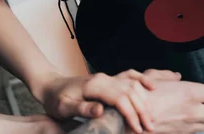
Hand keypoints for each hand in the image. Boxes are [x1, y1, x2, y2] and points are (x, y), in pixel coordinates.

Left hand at [39, 70, 155, 132]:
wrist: (50, 86)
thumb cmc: (55, 100)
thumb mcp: (63, 108)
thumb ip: (81, 109)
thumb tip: (100, 110)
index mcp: (94, 86)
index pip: (120, 98)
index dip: (131, 114)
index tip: (137, 130)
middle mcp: (104, 78)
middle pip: (131, 92)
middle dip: (143, 111)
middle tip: (150, 129)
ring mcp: (108, 77)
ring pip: (133, 85)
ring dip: (145, 101)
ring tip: (151, 119)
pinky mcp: (109, 79)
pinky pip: (130, 76)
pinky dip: (142, 80)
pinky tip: (152, 88)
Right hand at [142, 70, 203, 133]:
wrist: (126, 120)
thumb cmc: (138, 99)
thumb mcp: (152, 77)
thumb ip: (168, 76)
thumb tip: (176, 77)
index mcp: (189, 93)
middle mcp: (193, 111)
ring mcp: (187, 126)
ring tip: (201, 111)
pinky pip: (196, 131)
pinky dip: (197, 125)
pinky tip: (186, 119)